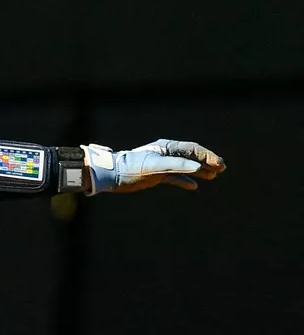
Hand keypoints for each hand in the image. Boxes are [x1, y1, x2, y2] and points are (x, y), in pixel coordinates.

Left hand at [81, 139, 225, 194]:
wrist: (112, 175)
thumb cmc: (132, 168)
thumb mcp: (155, 166)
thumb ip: (176, 165)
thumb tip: (197, 166)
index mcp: (166, 148)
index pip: (193, 149)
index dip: (207, 156)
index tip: (219, 165)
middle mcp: (165, 154)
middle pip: (191, 156)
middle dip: (207, 161)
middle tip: (222, 169)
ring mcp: (161, 165)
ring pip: (185, 167)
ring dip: (200, 170)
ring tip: (214, 175)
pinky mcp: (156, 175)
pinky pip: (175, 177)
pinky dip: (185, 181)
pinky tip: (194, 187)